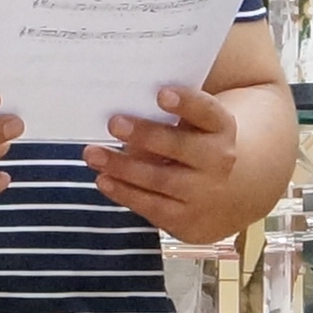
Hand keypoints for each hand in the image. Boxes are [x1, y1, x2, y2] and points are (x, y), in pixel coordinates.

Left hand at [86, 82, 252, 238]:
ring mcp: (203, 192)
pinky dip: (124, 192)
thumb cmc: (190, 149)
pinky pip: (150, 205)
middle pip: (180, 147)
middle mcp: (218, 160)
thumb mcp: (189, 128)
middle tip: (114, 123)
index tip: (161, 94)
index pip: (207, 112)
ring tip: (93, 154)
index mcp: (220, 128)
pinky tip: (104, 179)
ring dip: (123, 166)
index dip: (186, 103)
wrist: (219, 199)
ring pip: (160, 179)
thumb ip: (164, 121)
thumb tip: (121, 123)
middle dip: (146, 135)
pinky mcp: (185, 219)